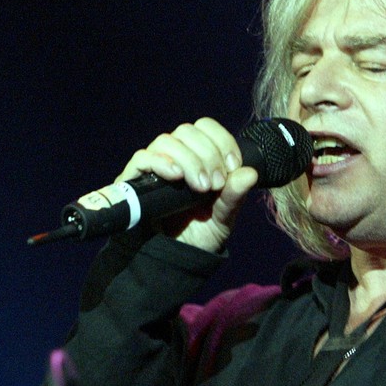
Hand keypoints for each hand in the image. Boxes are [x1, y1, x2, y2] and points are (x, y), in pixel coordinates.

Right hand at [116, 117, 258, 252]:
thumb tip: (251, 173)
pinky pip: (142, 158)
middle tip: (215, 184)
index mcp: (198, 157)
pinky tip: (175, 176)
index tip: (232, 166)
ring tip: (200, 187)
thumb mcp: (224, 216)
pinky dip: (159, 162)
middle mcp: (174, 156)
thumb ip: (235, 195)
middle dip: (207, 155)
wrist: (176, 258)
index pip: (205, 127)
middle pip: (187, 131)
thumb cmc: (200, 234)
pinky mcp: (134, 181)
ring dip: (188, 160)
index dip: (221, 141)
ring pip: (166, 141)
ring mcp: (153, 167)